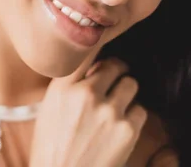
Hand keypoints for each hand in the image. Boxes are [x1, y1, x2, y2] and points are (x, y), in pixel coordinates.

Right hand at [30, 53, 146, 166]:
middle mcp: (85, 94)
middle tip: (113, 85)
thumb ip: (69, 86)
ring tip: (115, 110)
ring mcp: (108, 111)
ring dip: (127, 95)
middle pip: (116, 66)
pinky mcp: (127, 129)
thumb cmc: (52, 147)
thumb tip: (96, 68)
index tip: (105, 43)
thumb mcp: (49, 110)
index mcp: (62, 88)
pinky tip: (119, 129)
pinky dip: (134, 118)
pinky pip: (141, 111)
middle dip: (117, 74)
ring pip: (132, 85)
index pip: (86, 52)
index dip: (99, 45)